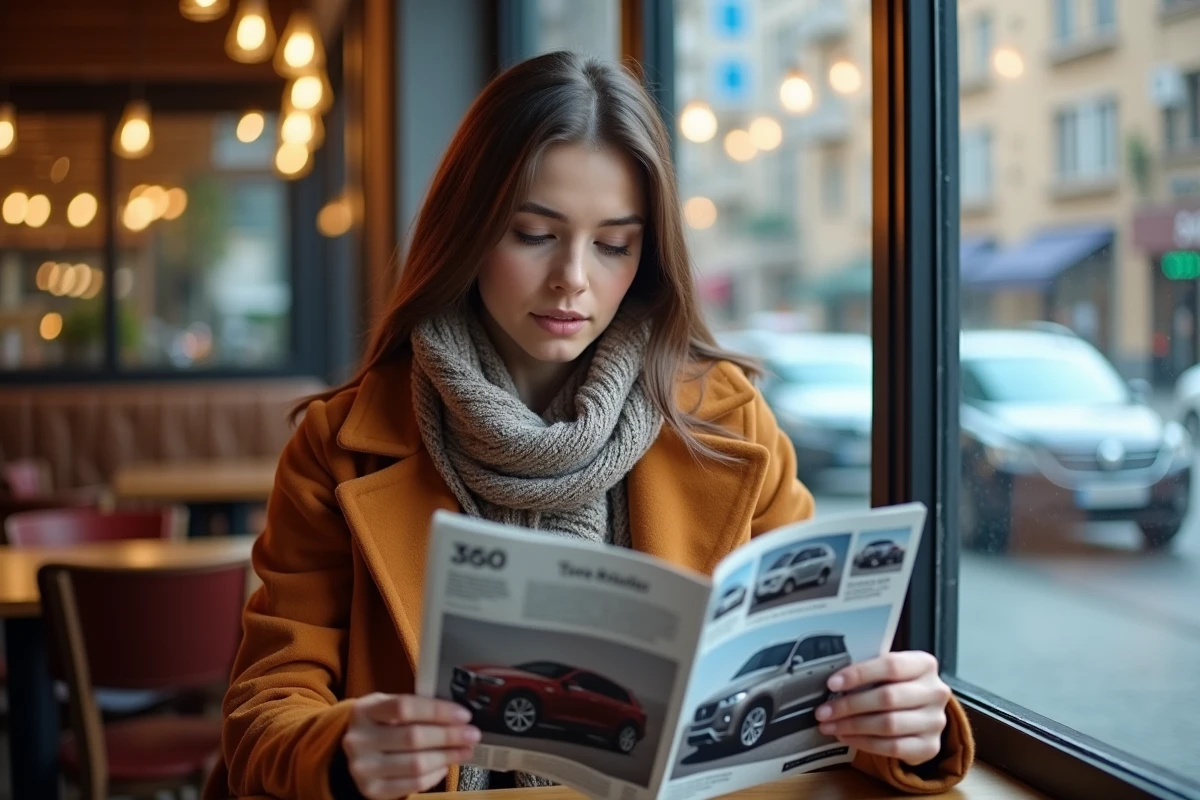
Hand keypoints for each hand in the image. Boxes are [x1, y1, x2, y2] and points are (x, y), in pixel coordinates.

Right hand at [342, 693, 480, 799]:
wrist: (354, 751)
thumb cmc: (381, 723)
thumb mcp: (388, 706)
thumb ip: (416, 707)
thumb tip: (459, 714)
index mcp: (364, 711)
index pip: (404, 707)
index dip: (437, 711)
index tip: (464, 715)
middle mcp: (358, 740)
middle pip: (413, 737)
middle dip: (449, 736)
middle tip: (473, 734)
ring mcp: (363, 768)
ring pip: (415, 764)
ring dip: (447, 757)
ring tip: (466, 750)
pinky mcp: (371, 791)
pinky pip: (412, 784)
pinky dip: (435, 774)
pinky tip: (445, 765)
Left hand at [815, 651, 950, 765]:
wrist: (924, 714)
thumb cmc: (898, 687)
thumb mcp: (890, 673)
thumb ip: (870, 672)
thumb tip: (832, 682)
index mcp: (924, 664)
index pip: (891, 665)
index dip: (859, 674)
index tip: (832, 683)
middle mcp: (935, 692)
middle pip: (887, 697)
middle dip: (849, 705)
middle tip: (823, 711)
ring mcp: (935, 721)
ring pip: (888, 724)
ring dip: (852, 726)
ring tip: (829, 726)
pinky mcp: (929, 747)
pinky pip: (892, 747)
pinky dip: (864, 743)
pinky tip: (846, 737)